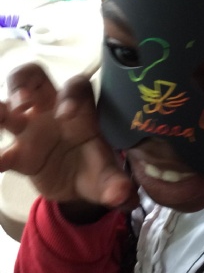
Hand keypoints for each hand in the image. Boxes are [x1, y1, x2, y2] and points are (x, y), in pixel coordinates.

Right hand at [0, 63, 134, 207]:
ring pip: (8, 105)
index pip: (76, 88)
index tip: (66, 115)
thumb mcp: (108, 177)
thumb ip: (115, 184)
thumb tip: (123, 195)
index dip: (71, 95)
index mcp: (82, 112)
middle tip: (22, 102)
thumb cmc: (96, 170)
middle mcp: (53, 112)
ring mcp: (32, 129)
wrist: (79, 189)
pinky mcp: (18, 154)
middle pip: (34, 77)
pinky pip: (2, 151)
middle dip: (24, 82)